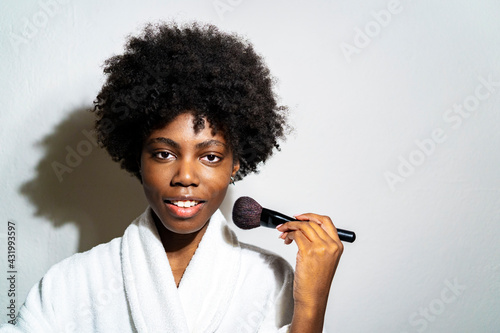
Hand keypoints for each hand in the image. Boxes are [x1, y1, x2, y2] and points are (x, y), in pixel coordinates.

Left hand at [276, 213, 342, 331]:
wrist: (313, 296)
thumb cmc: (317, 281)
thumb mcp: (326, 259)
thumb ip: (320, 243)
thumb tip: (303, 230)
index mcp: (337, 245)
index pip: (326, 221)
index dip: (311, 216)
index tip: (300, 216)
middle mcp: (331, 245)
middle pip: (312, 223)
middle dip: (295, 222)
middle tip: (285, 226)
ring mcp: (320, 248)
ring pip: (303, 227)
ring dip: (289, 227)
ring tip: (283, 233)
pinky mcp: (308, 252)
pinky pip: (296, 235)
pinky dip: (288, 235)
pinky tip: (286, 240)